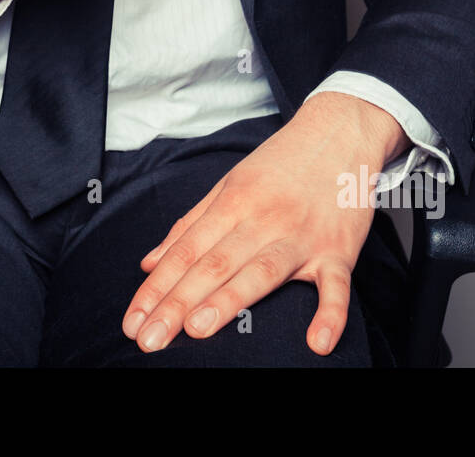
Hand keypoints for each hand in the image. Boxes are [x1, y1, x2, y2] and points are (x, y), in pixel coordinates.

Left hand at [122, 91, 410, 354]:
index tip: (133, 320)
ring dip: (229, 301)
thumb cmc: (282, 163)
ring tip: (197, 331)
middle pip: (214, 265)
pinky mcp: (339, 250)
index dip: (156, 287)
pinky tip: (318, 343)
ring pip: (261, 272)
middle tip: (148, 339)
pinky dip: (331, 314)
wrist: (342, 132)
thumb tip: (149, 262)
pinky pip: (336, 285)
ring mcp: (302, 237)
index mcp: (233, 203)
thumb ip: (190, 225)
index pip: (185, 250)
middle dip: (177, 303)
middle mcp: (263, 220)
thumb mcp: (230, 183)